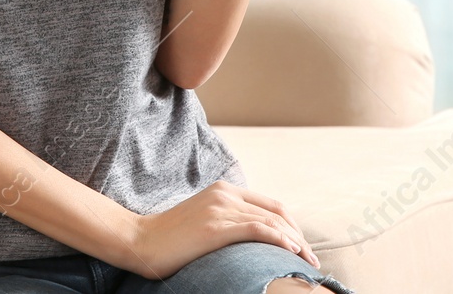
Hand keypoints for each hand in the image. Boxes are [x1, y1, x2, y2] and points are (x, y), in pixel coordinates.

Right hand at [123, 179, 319, 279]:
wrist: (140, 241)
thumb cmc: (170, 238)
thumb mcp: (203, 220)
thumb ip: (227, 220)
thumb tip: (254, 239)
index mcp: (223, 190)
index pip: (271, 205)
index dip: (293, 226)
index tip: (302, 248)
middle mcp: (225, 194)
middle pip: (277, 212)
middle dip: (300, 236)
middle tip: (312, 259)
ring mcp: (220, 209)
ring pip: (270, 221)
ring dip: (295, 242)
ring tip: (307, 262)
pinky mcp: (214, 226)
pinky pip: (255, 229)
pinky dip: (278, 238)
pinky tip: (290, 250)